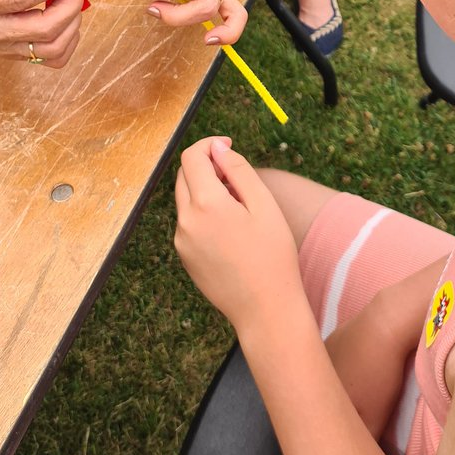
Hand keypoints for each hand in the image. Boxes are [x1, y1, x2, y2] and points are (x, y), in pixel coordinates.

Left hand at [174, 138, 304, 333]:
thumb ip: (238, 170)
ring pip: (186, 200)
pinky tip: (232, 231)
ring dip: (205, 190)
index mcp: (205, 204)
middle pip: (185, 176)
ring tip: (240, 207)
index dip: (209, 145)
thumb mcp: (263, 204)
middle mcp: (186, 221)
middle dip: (206, 166)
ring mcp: (182, 241)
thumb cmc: (272, 255)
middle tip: (238, 177)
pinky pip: (189, 223)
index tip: (229, 146)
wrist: (264, 309)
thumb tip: (218, 149)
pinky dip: (204, 213)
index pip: (192, 157)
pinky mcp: (185, 257)